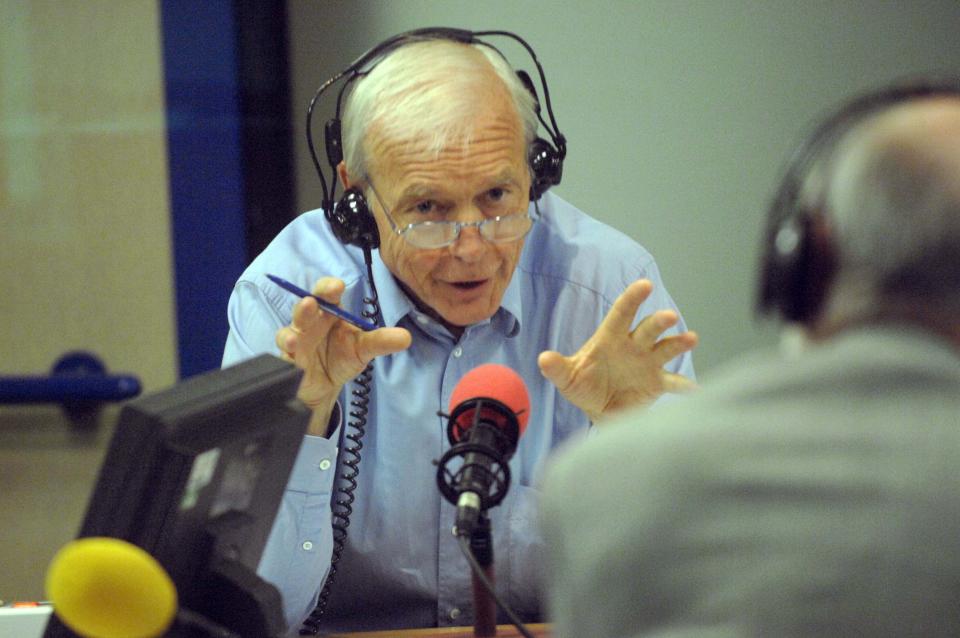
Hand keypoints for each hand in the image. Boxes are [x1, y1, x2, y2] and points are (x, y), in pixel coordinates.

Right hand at [275, 277, 410, 434]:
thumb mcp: (364, 349)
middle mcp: (310, 324)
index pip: (327, 294)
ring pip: (288, 334)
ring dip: (289, 336)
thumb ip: (382, 341)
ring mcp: (296, 343)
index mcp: (329, 313)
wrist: (326, 387)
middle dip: (306, 305)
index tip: (337, 286)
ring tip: (295, 340)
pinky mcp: (289, 364)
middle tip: (312, 302)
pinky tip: (291, 360)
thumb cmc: (342, 357)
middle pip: (304, 309)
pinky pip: (283, 360)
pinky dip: (286, 362)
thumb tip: (406, 337)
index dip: (329, 288)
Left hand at [537, 279, 697, 421]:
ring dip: (679, 343)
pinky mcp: (658, 382)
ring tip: (691, 339)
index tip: (644, 285)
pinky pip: (673, 383)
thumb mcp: (568, 378)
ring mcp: (648, 363)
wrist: (599, 410)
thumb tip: (543, 359)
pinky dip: (685, 387)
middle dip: (659, 322)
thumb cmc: (583, 386)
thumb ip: (557, 369)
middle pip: (648, 329)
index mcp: (611, 338)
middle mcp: (634, 346)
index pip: (622, 313)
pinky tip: (696, 390)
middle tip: (670, 316)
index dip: (632, 298)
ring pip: (666, 348)